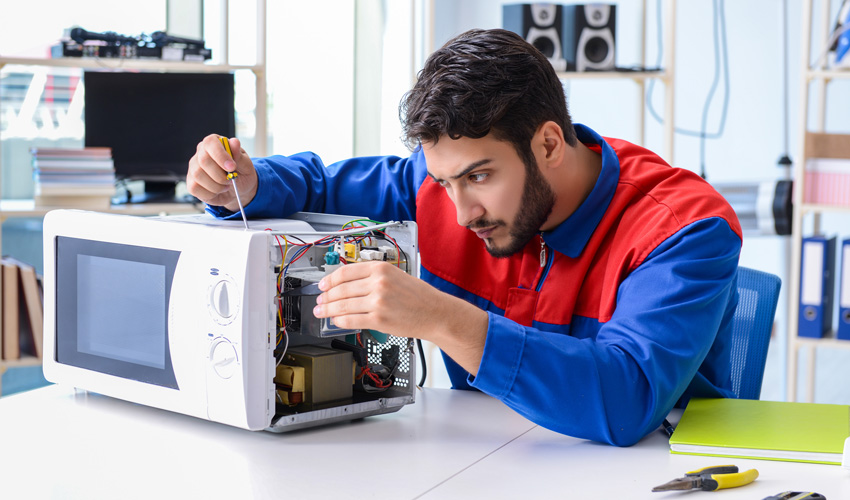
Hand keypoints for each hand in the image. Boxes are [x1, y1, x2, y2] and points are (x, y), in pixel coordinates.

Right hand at [187, 134, 257, 211]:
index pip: (210, 143)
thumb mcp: (245, 164)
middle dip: (220, 175)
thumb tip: (234, 142)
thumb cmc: (241, 173)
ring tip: (226, 185)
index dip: (220, 155)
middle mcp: (201, 153)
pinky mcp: (191, 182)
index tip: (232, 167)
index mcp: (214, 143)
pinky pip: (195, 188)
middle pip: (203, 161)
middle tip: (231, 179)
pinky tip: (218, 191)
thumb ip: (239, 155)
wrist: (238, 189)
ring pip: (198, 175)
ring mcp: (193, 168)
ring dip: (216, 185)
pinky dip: (210, 193)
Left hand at [313, 261, 488, 374]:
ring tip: (321, 312)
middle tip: (319, 301)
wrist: (437, 313)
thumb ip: (373, 277)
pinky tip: (335, 321)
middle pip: (341, 289)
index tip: (322, 285)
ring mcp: (377, 302)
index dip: (330, 279)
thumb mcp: (396, 276)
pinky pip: (351, 320)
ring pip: (343, 305)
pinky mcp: (378, 319)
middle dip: (326, 297)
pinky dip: (339, 321)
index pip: (345, 272)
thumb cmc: (420, 296)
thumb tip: (348, 284)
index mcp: (381, 268)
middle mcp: (378, 283)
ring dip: (328, 310)